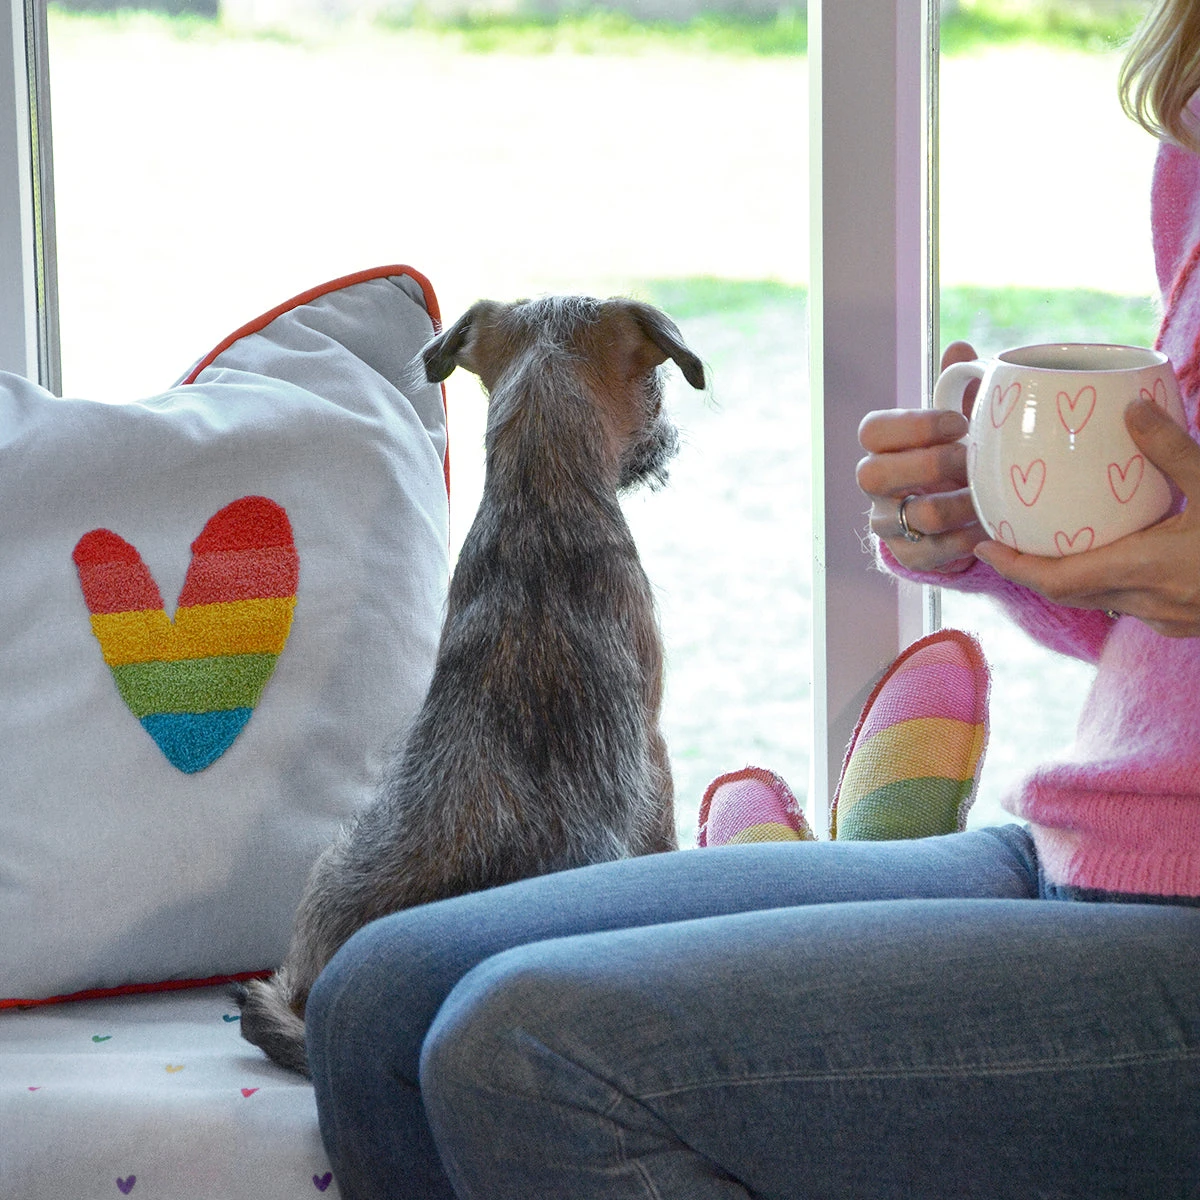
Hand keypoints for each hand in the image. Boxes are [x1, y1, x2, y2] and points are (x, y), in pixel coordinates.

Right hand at [856, 342, 988, 572]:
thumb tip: (960, 350)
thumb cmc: (953, 457)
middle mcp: (876, 485)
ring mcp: (888, 523)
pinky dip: (968, 537)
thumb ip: (958, 390)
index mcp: (882, 446)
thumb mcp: (956, 424)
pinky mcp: (910, 555)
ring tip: (988, 496)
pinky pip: (934, 550)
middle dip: (930, 465)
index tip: (958, 423)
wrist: (957, 515)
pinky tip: (988, 525)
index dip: (914, 426)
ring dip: (958, 504)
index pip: (872, 431)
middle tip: (971, 459)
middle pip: (875, 474)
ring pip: (912, 515)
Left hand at [975, 397, 1199, 637]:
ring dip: (1070, 576)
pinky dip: (1108, 581)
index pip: (1057, 579)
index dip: (1014, 567)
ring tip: (1047, 541)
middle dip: (1031, 569)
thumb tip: (1130, 406)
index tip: (981, 547)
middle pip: (1070, 592)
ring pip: (1100, 600)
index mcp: (1147, 570)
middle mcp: (1150, 603)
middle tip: (1002, 539)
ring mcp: (1170, 619)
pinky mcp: (1188, 622)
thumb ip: (1173, 449)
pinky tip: (1112, 553)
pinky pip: (1131, 603)